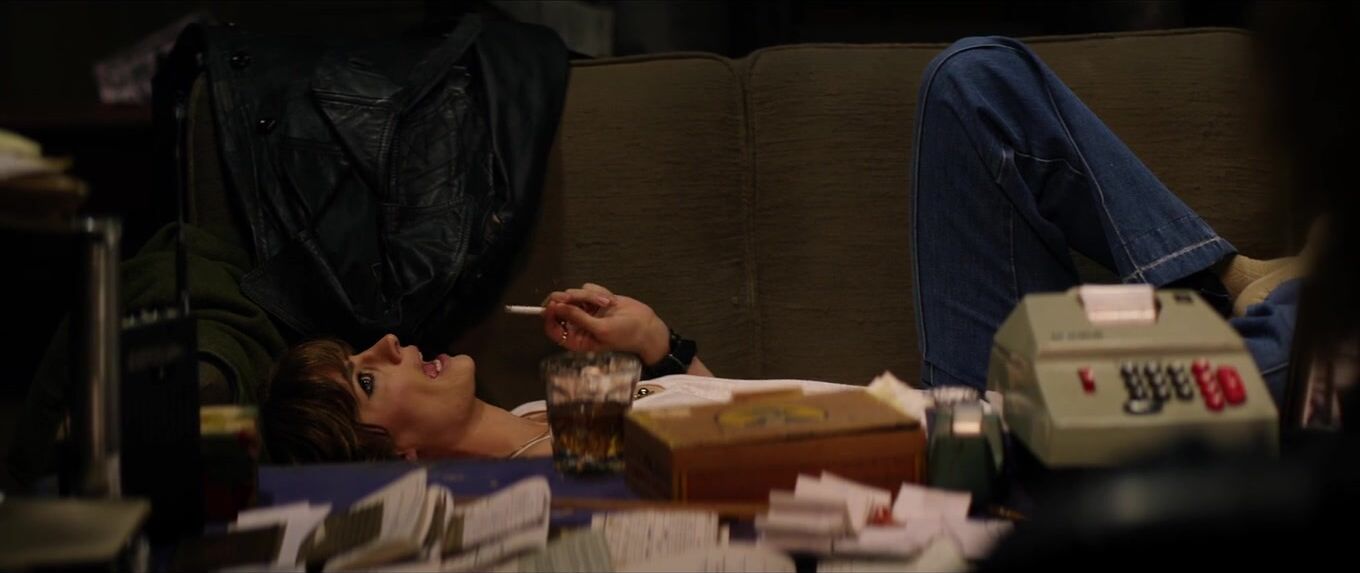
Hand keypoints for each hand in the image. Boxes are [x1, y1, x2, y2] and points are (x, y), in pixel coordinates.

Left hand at [541, 283, 670, 363]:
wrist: (646, 326)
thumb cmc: (626, 335)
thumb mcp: (601, 329)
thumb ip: (578, 318)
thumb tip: (557, 308)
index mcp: (576, 339)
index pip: (553, 328)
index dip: (550, 316)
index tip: (553, 305)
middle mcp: (578, 325)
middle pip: (560, 307)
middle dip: (568, 300)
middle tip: (572, 296)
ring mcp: (586, 310)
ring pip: (575, 294)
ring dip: (590, 296)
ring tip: (607, 303)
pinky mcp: (595, 299)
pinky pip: (588, 289)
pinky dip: (599, 291)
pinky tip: (611, 301)